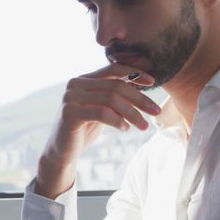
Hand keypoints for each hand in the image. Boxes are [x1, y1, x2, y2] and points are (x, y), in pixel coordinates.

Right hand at [36, 65, 161, 197]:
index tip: (153, 82)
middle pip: (115, 86)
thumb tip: (140, 83)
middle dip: (139, 98)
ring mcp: (71, 98)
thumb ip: (113, 95)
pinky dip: (117, 120)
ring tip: (144, 126)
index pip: (112, 69)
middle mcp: (75, 84)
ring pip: (111, 99)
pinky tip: (126, 129)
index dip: (134, 73)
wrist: (62, 151)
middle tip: (156, 111)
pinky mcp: (70, 113)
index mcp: (84, 79)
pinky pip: (101, 113)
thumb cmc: (84, 129)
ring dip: (132, 113)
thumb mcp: (102, 108)